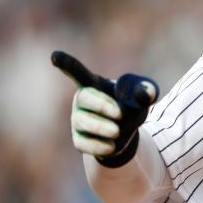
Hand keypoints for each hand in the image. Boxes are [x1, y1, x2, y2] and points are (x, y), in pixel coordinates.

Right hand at [52, 51, 158, 166]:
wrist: (126, 133)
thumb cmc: (131, 106)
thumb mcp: (143, 96)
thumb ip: (147, 91)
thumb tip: (148, 93)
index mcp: (94, 85)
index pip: (78, 72)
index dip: (67, 64)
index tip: (54, 56)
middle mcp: (81, 101)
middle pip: (84, 98)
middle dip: (102, 106)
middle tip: (121, 114)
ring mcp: (78, 120)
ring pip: (82, 122)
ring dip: (102, 127)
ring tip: (117, 131)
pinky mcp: (79, 140)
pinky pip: (83, 143)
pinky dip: (98, 146)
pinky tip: (112, 146)